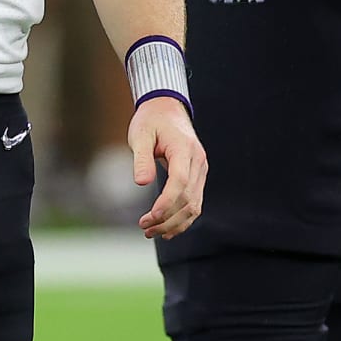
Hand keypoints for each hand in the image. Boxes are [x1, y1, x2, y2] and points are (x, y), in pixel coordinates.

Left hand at [128, 95, 205, 239]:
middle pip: (188, 198)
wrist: (167, 108)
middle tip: (144, 227)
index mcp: (184, 148)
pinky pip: (195, 202)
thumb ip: (142, 158)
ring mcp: (200, 170)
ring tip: (151, 231)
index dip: (167, 202)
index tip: (151, 216)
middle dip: (167, 218)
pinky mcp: (198, 176)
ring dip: (174, 222)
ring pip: (194, 205)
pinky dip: (183, 218)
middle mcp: (197, 161)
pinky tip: (167, 229)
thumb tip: (142, 183)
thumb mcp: (140, 134)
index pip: (180, 181)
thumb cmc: (151, 121)